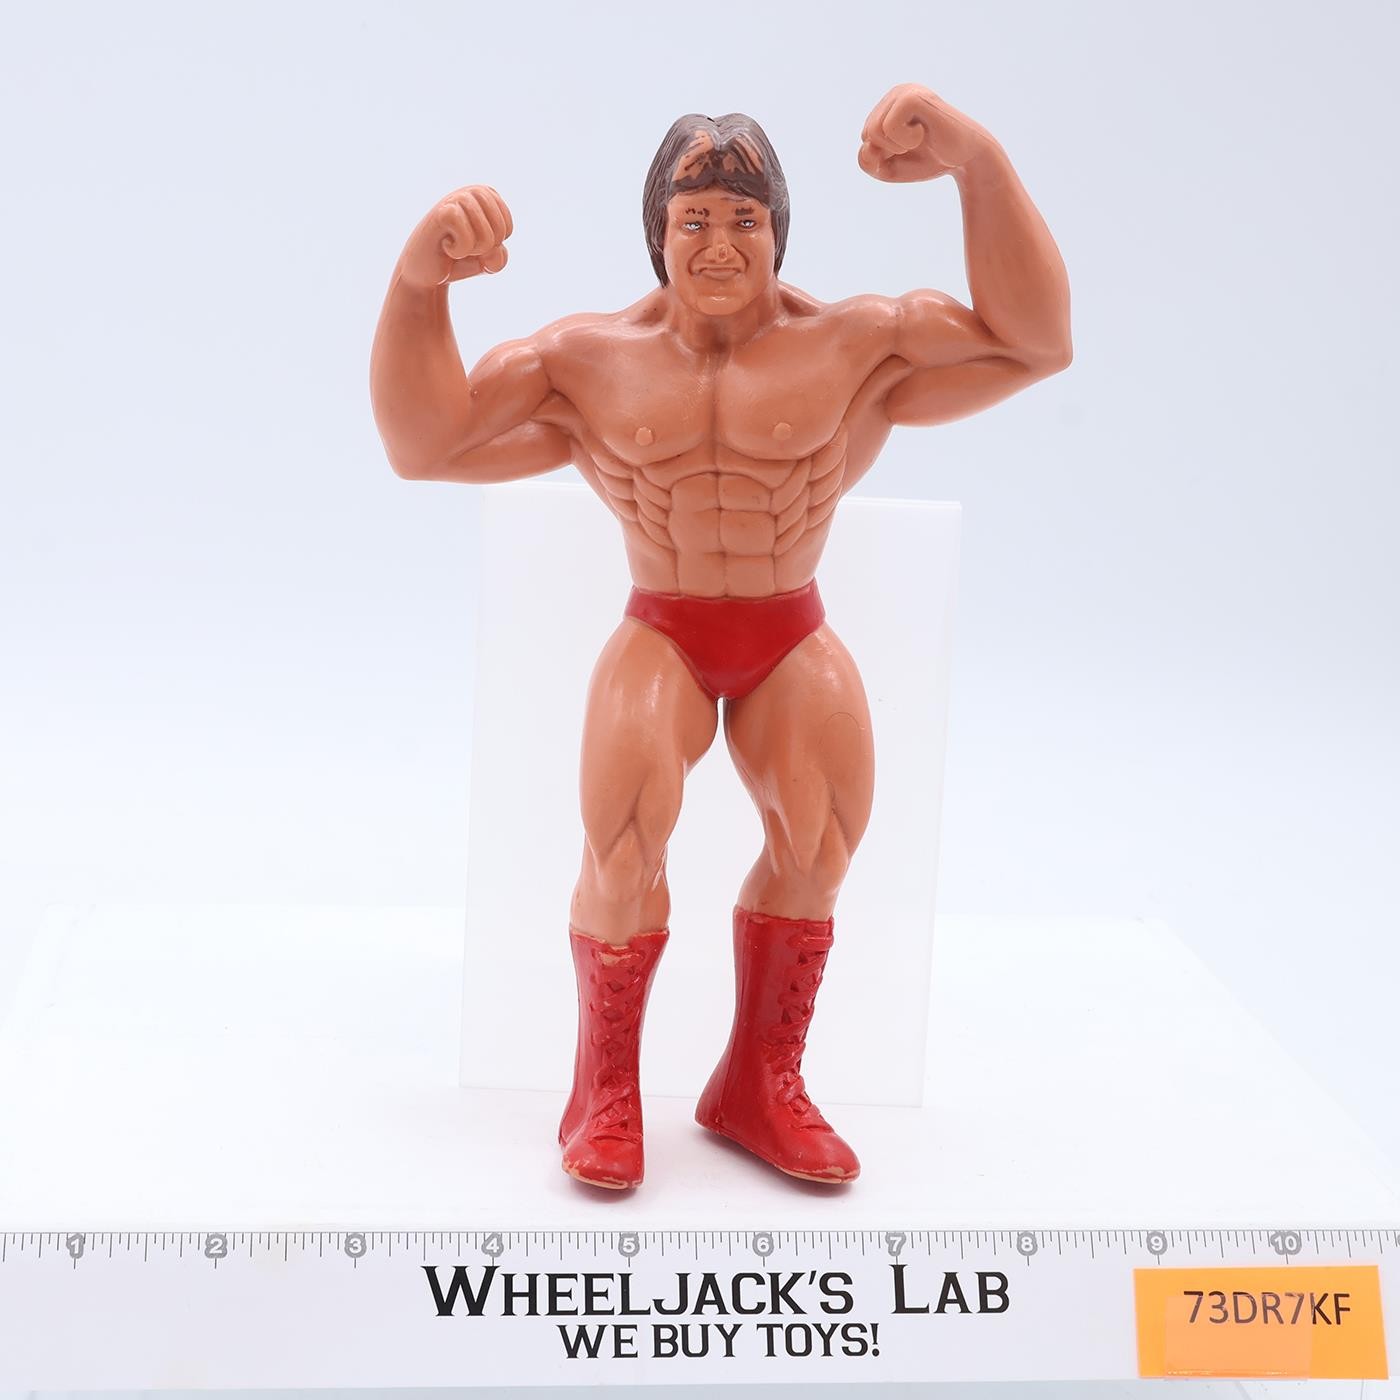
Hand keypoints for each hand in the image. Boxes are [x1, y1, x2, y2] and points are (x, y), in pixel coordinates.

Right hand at [397, 186, 512, 287]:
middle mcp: (471, 192)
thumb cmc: (459, 260)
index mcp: (486, 196)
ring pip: (486, 234)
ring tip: (456, 246)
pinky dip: (460, 250)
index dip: (494, 245)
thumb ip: (499, 258)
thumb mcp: (487, 262)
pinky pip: (467, 236)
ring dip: (473, 250)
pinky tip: (446, 246)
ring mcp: (455, 199)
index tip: (474, 243)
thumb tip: (492, 250)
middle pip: (500, 229)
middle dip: (487, 248)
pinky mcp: (441, 213)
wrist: (427, 271)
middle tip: (466, 246)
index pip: (507, 226)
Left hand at [858, 84, 993, 182]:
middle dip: (889, 151)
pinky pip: (888, 127)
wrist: (966, 159)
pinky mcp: (914, 97)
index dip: (885, 156)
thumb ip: (867, 162)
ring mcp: (906, 92)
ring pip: (874, 130)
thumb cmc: (929, 160)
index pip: (865, 138)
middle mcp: (896, 93)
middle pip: (867, 134)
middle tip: (916, 145)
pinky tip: (923, 133)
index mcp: (888, 106)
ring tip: (920, 139)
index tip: (909, 149)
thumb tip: (866, 145)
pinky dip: (904, 140)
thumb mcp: (889, 168)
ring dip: (897, 146)